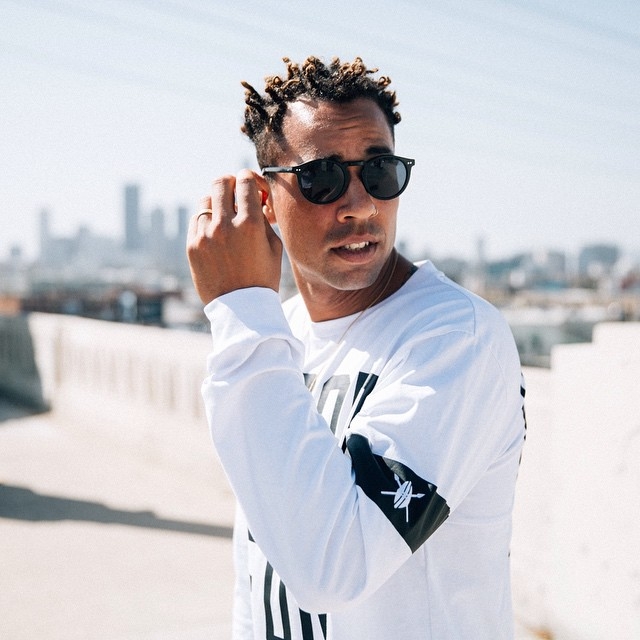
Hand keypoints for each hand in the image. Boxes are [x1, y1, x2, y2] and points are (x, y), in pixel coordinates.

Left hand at [187, 169, 282, 303]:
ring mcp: (205, 235)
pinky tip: (216, 233)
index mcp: (250, 224)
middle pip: (221, 182)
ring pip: (206, 200)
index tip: (254, 189)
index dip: (250, 179)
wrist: (242, 310)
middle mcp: (225, 225)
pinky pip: (196, 220)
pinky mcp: (192, 246)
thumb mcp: (274, 246)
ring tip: (226, 217)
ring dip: (218, 203)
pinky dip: (207, 220)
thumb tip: (254, 199)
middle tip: (237, 194)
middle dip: (231, 183)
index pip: (245, 180)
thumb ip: (263, 218)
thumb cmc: (263, 277)